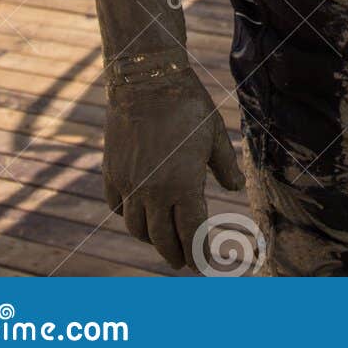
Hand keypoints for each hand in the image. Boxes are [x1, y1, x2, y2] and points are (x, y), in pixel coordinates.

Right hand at [102, 71, 244, 270]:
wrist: (146, 80)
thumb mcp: (214, 134)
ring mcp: (130, 183)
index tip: (203, 267)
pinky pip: (116, 206)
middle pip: (162, 239)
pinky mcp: (112, 171)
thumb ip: (225, 165)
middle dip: (176, 254)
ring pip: (136, 228)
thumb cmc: (187, 104)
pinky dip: (127, 216)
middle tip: (184, 261)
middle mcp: (154, 192)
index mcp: (183, 185)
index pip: (192, 234)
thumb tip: (235, 187)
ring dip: (151, 239)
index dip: (199, 254)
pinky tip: (136, 213)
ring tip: (162, 240)